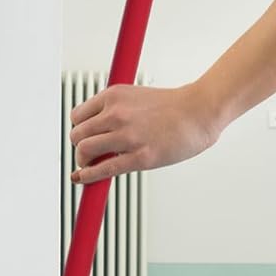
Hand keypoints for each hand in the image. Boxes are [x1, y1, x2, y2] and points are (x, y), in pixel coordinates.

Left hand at [69, 82, 220, 185]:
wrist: (199, 111)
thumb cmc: (172, 107)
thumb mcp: (136, 97)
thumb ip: (115, 110)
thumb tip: (99, 131)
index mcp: (114, 95)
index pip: (77, 116)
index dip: (79, 130)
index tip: (84, 138)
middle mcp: (116, 113)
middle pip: (76, 135)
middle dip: (79, 148)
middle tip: (87, 156)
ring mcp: (127, 135)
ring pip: (84, 151)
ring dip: (83, 162)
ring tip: (91, 167)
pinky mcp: (139, 157)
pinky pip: (103, 169)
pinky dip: (88, 176)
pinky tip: (83, 179)